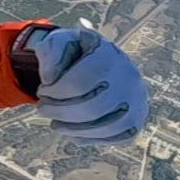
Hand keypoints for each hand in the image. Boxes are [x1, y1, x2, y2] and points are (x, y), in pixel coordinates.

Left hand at [29, 27, 147, 145]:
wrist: (102, 63)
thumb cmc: (77, 53)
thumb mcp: (60, 41)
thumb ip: (51, 52)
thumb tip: (50, 79)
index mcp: (109, 54)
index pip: (80, 83)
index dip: (55, 93)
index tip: (42, 91)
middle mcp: (130, 78)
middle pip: (92, 108)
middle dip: (60, 112)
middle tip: (43, 108)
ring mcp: (136, 102)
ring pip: (105, 127)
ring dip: (72, 130)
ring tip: (55, 123)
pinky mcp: (135, 121)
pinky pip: (114, 138)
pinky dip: (90, 138)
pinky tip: (73, 132)